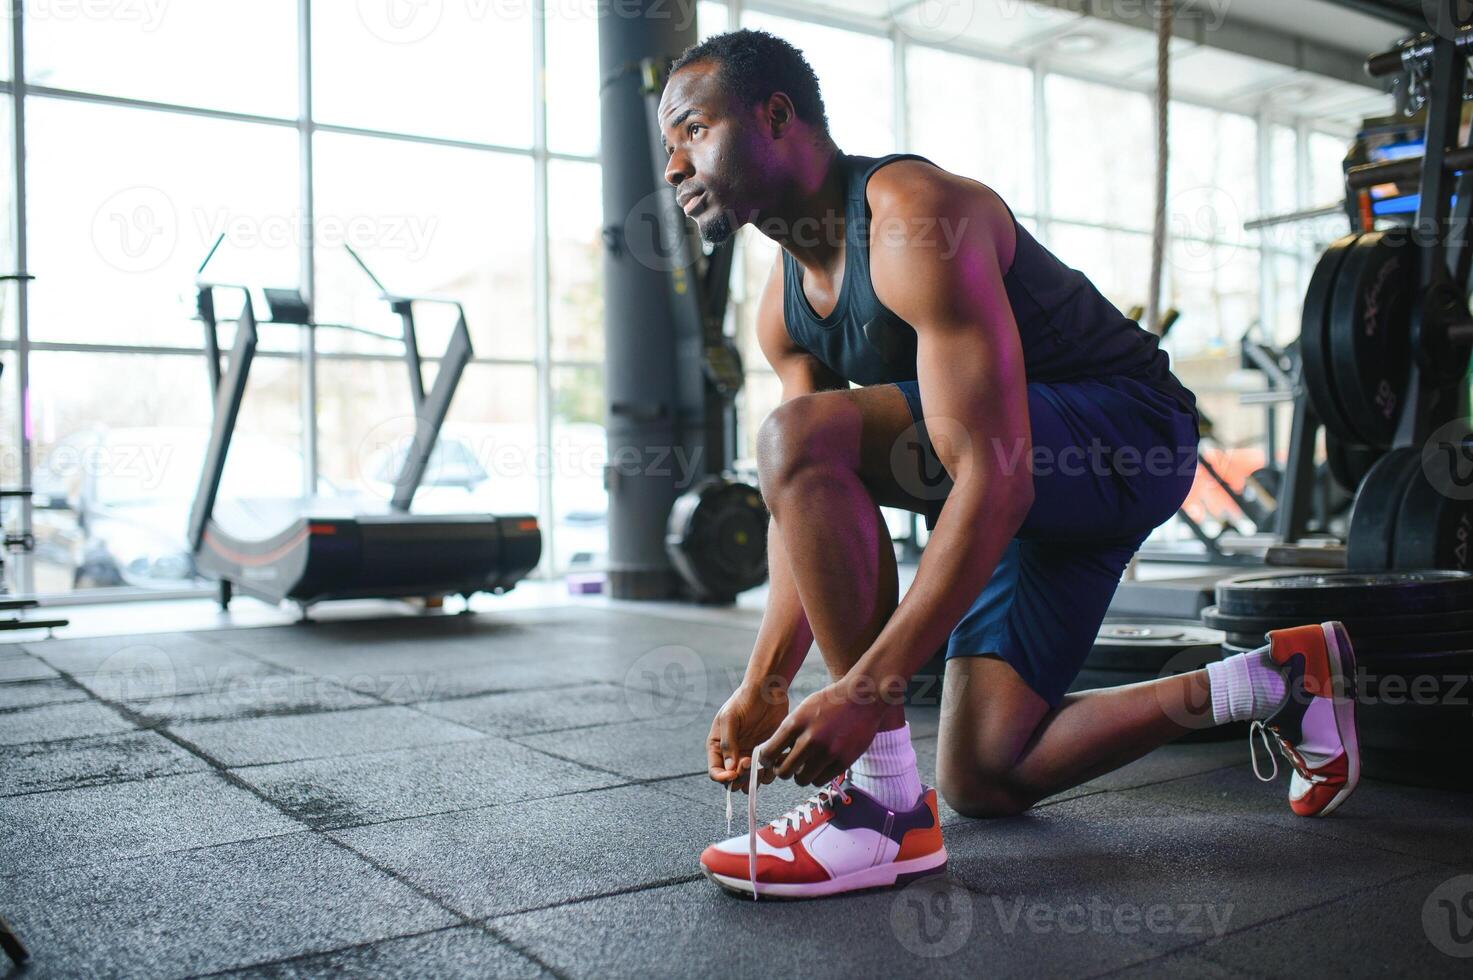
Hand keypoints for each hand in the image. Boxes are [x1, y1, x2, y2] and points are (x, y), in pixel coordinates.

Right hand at [707, 679, 788, 792]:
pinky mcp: (766, 754)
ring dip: (755, 778)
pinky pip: (767, 773)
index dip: (722, 778)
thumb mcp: (729, 718)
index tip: (733, 774)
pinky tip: (773, 759)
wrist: (768, 691)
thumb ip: (727, 743)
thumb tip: (729, 769)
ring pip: (750, 780)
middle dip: (740, 778)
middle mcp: (733, 755)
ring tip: (760, 762)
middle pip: (733, 780)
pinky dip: (770, 772)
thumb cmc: (744, 700)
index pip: (715, 771)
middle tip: (748, 765)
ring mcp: (750, 756)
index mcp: (718, 747)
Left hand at [761, 677, 887, 788]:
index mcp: (796, 723)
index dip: (766, 760)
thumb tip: (773, 756)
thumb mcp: (803, 710)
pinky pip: (821, 781)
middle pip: (783, 772)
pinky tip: (820, 766)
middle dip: (782, 771)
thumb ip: (789, 732)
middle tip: (787, 766)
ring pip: (802, 780)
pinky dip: (817, 776)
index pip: (769, 752)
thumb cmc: (829, 703)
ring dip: (801, 775)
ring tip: (805, 766)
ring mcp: (828, 752)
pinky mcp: (843, 761)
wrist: (862, 698)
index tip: (770, 760)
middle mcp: (811, 739)